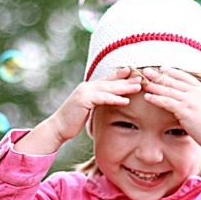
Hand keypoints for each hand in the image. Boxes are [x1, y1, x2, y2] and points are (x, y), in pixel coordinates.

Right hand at [15, 67, 142, 154]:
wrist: (58, 128)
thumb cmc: (73, 121)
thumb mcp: (87, 109)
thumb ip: (97, 103)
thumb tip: (108, 102)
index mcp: (88, 88)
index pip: (107, 79)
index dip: (121, 75)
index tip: (134, 72)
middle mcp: (86, 86)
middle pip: (111, 82)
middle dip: (127, 80)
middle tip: (142, 78)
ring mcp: (84, 91)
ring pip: (108, 88)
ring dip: (124, 88)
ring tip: (138, 87)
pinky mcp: (83, 100)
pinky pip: (102, 98)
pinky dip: (114, 99)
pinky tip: (125, 101)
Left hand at [141, 67, 200, 155]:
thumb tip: (199, 101)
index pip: (185, 76)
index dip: (172, 71)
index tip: (162, 68)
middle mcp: (195, 92)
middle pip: (173, 81)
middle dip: (158, 75)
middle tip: (146, 71)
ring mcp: (190, 100)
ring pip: (168, 90)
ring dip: (154, 86)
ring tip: (142, 83)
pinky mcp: (184, 111)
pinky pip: (167, 102)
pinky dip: (156, 99)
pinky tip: (147, 97)